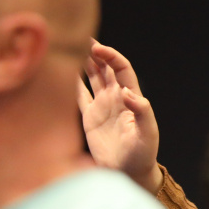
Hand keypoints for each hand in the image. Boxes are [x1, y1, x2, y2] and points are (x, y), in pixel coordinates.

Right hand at [78, 40, 162, 193]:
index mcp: (131, 98)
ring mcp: (102, 106)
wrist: (129, 172)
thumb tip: (126, 92)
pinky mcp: (90, 117)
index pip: (121, 69)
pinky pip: (79, 95)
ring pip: (92, 78)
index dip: (111, 56)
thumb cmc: (142, 154)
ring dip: (84, 63)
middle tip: (81, 36)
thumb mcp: (147, 134)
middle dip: (95, 52)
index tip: (96, 48)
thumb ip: (142, 112)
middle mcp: (116, 98)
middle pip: (106, 68)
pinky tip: (61, 73)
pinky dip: (71, 83)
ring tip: (71, 47)